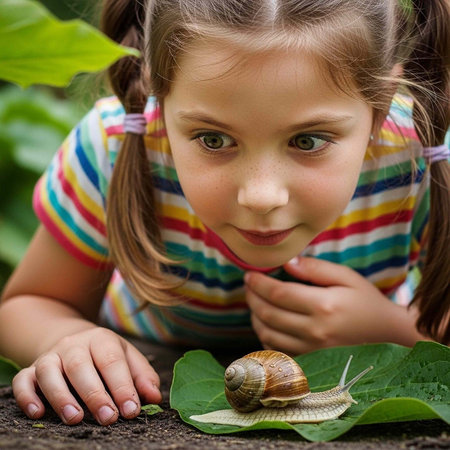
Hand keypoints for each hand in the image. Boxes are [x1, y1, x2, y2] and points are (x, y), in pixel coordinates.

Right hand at [12, 327, 160, 424]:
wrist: (74, 340)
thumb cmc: (107, 356)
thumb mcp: (128, 358)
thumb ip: (143, 377)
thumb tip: (154, 397)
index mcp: (102, 339)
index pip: (112, 361)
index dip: (122, 386)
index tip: (130, 410)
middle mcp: (74, 344)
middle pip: (81, 366)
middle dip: (95, 394)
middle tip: (108, 418)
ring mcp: (50, 356)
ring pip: (50, 372)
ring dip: (61, 396)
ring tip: (76, 419)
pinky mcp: (31, 369)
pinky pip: (24, 380)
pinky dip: (28, 396)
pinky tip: (38, 413)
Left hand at [245, 257, 421, 353]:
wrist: (387, 336)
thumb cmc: (366, 302)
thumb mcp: (347, 277)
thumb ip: (316, 268)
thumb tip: (287, 263)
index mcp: (323, 306)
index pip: (278, 293)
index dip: (258, 283)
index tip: (249, 274)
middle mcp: (314, 330)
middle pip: (268, 314)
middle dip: (252, 297)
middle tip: (249, 285)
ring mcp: (311, 349)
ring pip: (268, 334)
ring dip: (254, 316)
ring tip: (254, 301)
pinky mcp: (311, 360)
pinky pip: (277, 350)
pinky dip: (265, 336)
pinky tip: (266, 322)